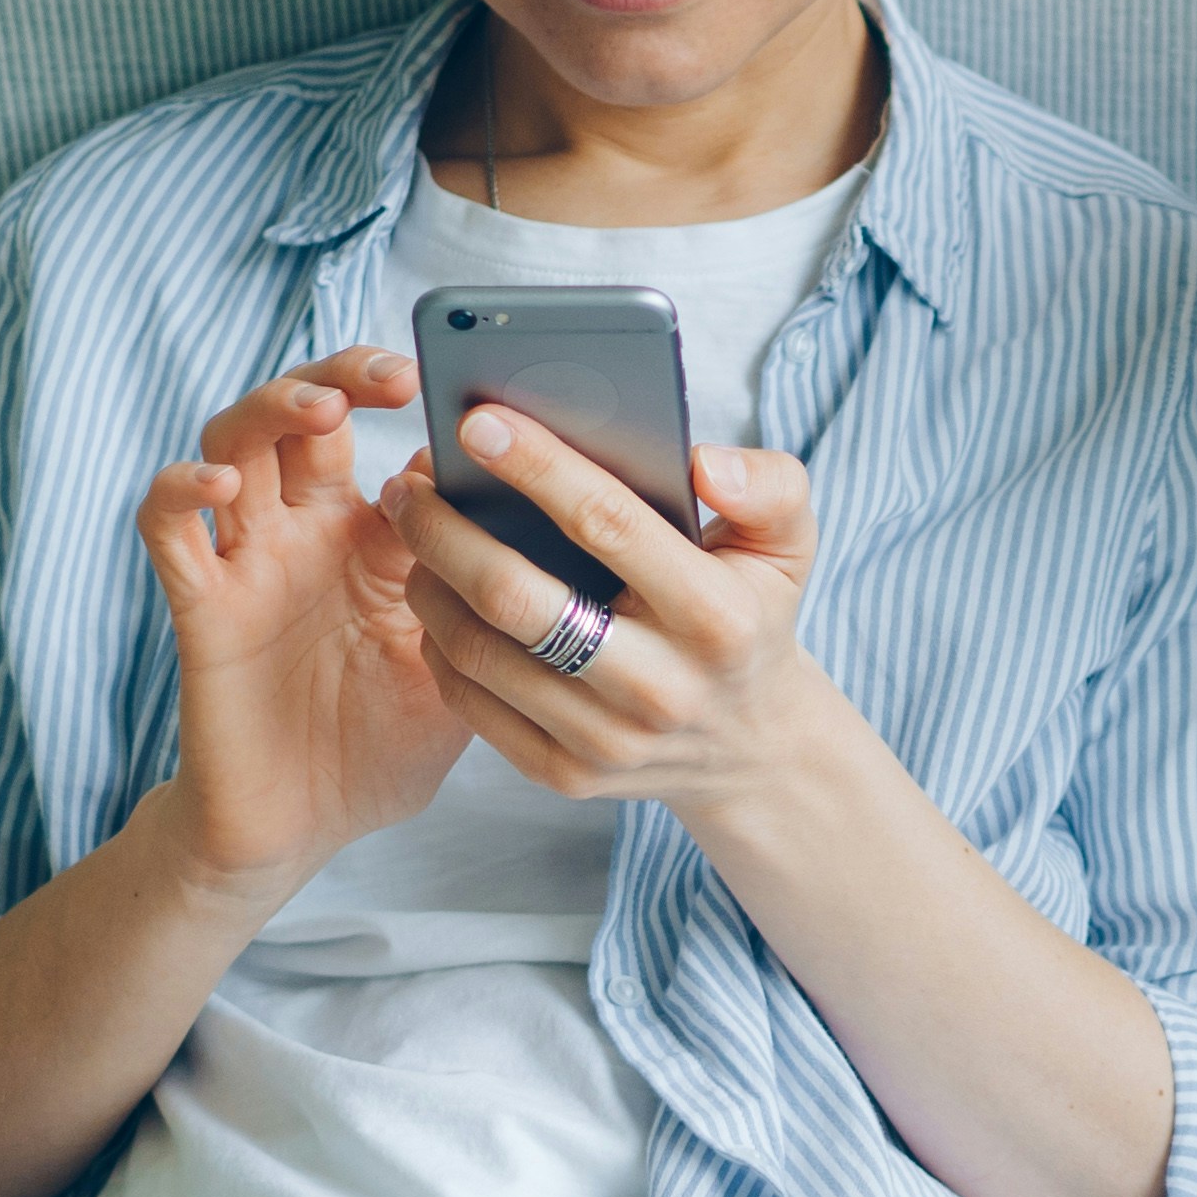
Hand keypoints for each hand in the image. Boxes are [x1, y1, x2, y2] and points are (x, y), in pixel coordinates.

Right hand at [140, 347, 472, 894]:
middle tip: (396, 373)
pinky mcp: (201, 604)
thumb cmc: (385, 747)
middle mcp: (307, 533)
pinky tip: (216, 483)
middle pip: (306, 414)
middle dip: (344, 375)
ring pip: (235, 444)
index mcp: (373, 540)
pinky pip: (168, 530)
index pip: (387, 440)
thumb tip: (563, 541)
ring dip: (269, 410)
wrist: (306, 827)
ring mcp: (249, 562)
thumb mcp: (462, 667)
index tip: (481, 396)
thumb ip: (494, 604)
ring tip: (320, 408)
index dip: (423, 410)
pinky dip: (178, 491)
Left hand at [382, 413, 848, 832]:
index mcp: (716, 617)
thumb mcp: (787, 545)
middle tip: (408, 484)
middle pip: (517, 598)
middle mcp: (663, 687)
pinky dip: (437, 643)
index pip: (608, 526)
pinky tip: (435, 600)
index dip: (536, 467)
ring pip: (480, 651)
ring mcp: (610, 740)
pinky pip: (472, 704)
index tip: (478, 421)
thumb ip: (769, 485)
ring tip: (413, 533)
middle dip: (443, 530)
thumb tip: (704, 464)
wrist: (753, 747)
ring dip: (427, 582)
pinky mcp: (567, 775)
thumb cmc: (751, 616)